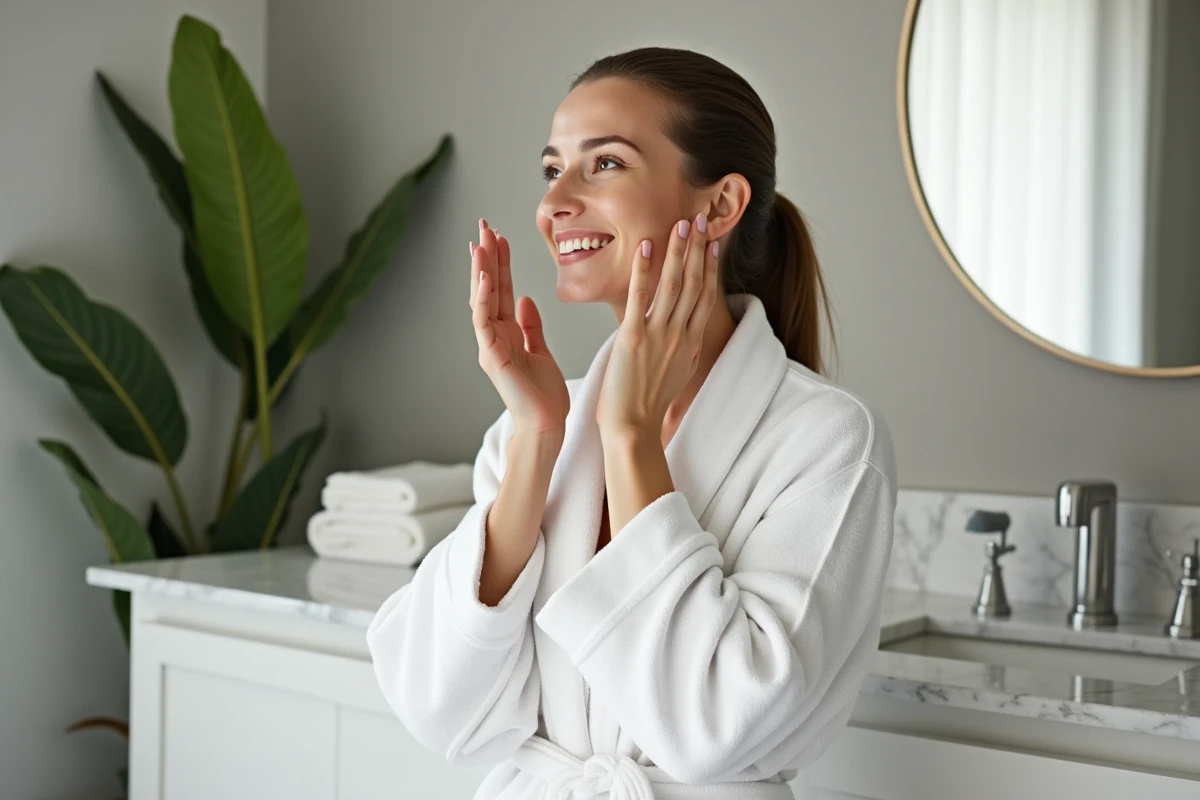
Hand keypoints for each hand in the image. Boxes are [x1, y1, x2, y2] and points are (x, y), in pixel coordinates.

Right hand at [470, 220, 569, 436]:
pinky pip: (484, 322)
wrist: (546, 425)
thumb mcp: (541, 351)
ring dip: (481, 270)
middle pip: (488, 288)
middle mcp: (494, 336)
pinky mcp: (492, 356)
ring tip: (481, 242)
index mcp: (507, 333)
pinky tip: (485, 276)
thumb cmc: (545, 396)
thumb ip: (531, 326)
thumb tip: (525, 300)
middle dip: (486, 257)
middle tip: (484, 226)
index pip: (501, 290)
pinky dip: (483, 298)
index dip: (500, 263)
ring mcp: (490, 345)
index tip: (499, 236)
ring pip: (481, 300)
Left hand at [596, 213, 718, 435]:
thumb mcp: (678, 374)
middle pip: (695, 283)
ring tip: (682, 224)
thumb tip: (686, 334)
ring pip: (674, 285)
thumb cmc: (649, 405)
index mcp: (692, 343)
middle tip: (701, 219)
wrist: (634, 427)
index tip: (714, 244)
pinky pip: (641, 297)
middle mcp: (681, 335)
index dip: (711, 267)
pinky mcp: (634, 337)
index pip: (706, 296)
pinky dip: (644, 271)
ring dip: (678, 252)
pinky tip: (645, 247)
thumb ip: (683, 349)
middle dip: (699, 248)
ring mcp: (659, 335)